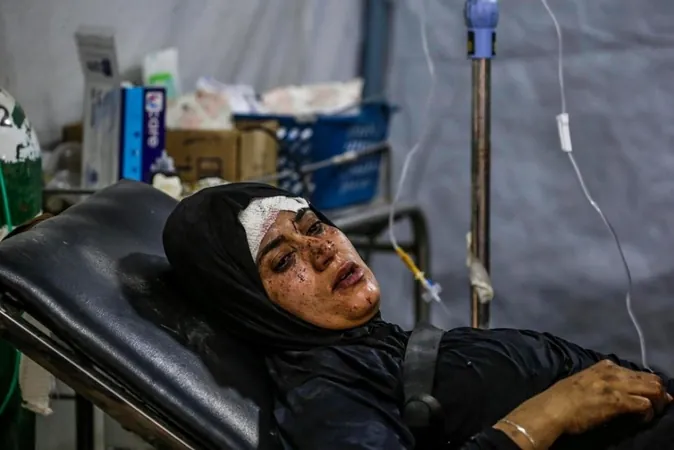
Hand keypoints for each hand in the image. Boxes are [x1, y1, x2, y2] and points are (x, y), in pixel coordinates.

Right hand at [542, 359, 670, 433]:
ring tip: (653, 412)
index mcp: (603, 366)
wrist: (552, 409)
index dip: (647, 384)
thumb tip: (613, 391)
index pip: (636, 372)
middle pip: (650, 378)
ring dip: (658, 402)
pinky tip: (643, 419)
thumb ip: (600, 381)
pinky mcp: (619, 402)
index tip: (649, 396)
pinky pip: (646, 405)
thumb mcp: (582, 382)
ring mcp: (617, 386)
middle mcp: (613, 372)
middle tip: (659, 405)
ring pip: (653, 389)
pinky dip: (649, 413)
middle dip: (659, 392)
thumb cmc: (562, 398)